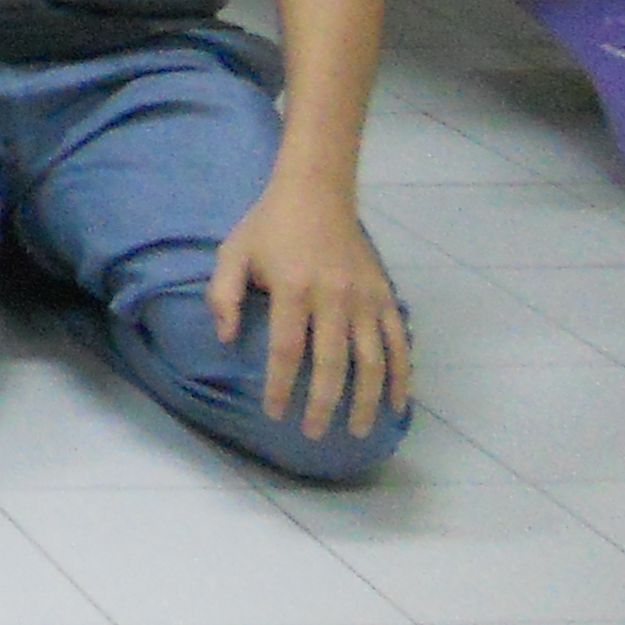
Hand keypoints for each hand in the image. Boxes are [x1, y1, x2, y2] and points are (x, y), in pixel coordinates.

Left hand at [211, 174, 411, 441]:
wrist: (317, 190)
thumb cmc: (269, 225)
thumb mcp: (233, 251)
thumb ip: (223, 294)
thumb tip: (225, 339)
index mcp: (293, 288)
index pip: (286, 350)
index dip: (280, 385)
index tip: (274, 413)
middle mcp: (333, 297)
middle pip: (331, 364)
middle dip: (322, 404)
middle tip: (314, 434)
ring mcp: (365, 299)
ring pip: (371, 361)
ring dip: (367, 401)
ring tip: (358, 431)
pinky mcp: (385, 297)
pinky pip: (398, 344)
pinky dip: (401, 376)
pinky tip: (397, 404)